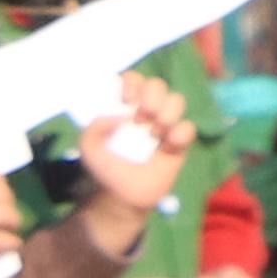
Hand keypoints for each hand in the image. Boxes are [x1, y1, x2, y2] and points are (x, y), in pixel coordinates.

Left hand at [70, 86, 191, 245]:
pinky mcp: (179, 143)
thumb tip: (121, 116)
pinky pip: (189, 127)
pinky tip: (168, 146)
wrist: (122, 198)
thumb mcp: (88, 148)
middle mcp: (146, 112)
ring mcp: (164, 126)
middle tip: (139, 120)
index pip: (133, 80)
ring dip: (166, 113)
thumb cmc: (106, 169)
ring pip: (177, 100)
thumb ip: (94, 127)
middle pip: (158, 85)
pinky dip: (180, 133)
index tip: (125, 100)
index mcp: (124, 108)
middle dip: (151, 98)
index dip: (132, 83)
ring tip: (154, 134)